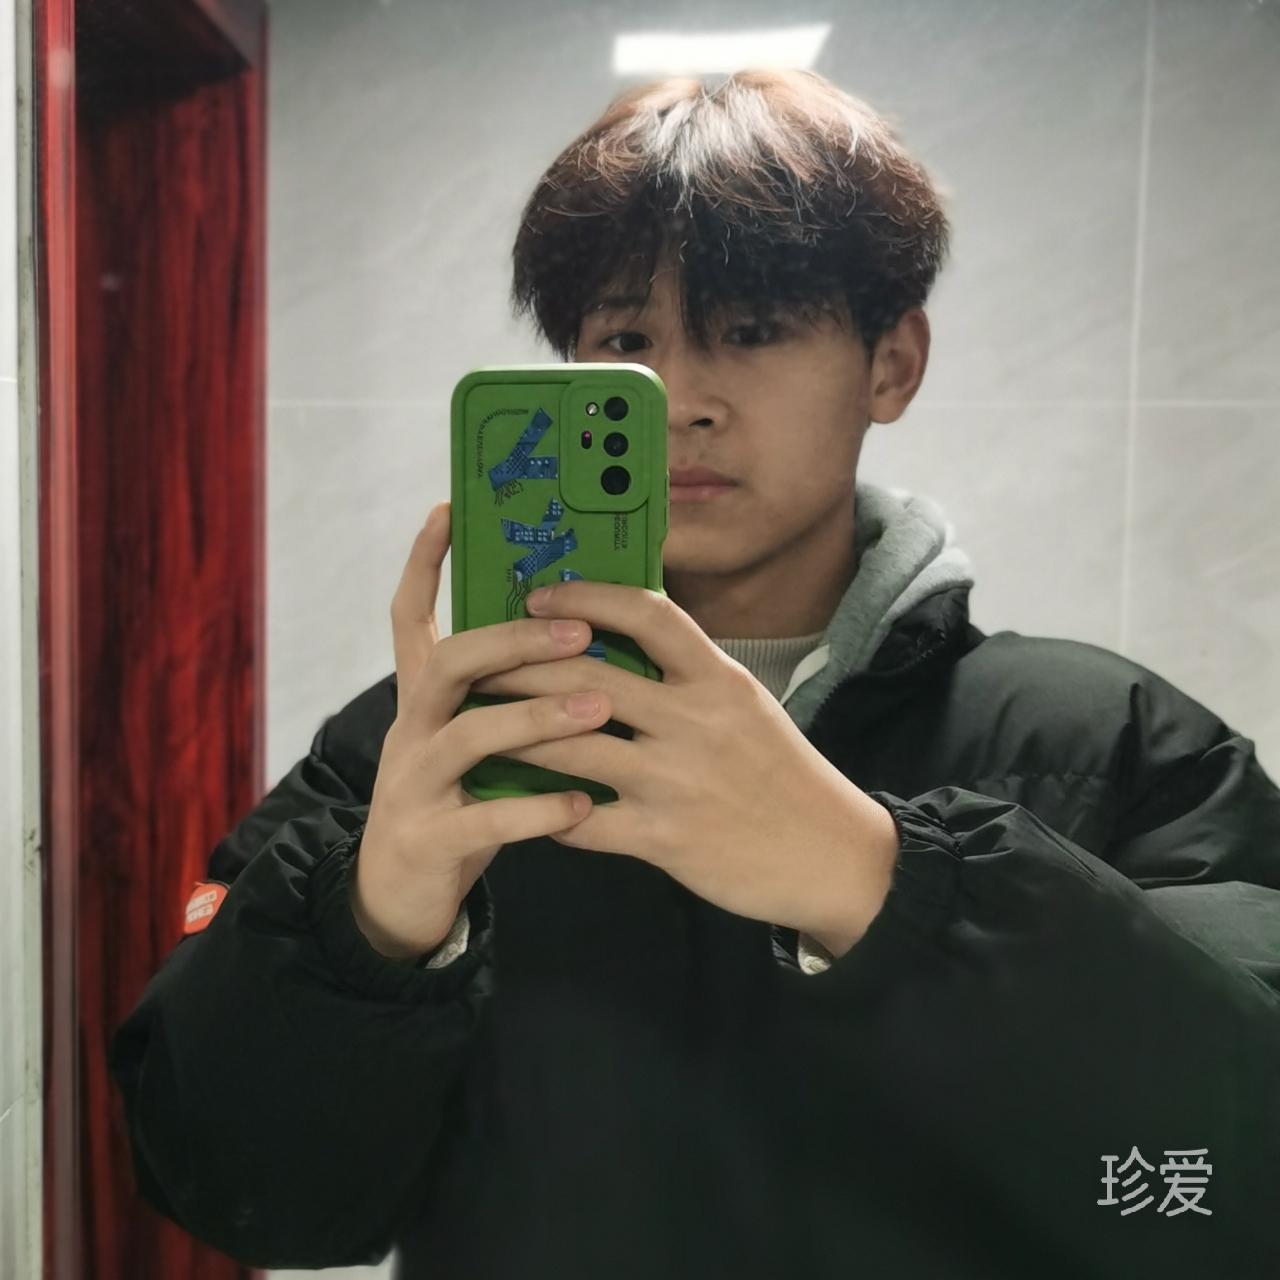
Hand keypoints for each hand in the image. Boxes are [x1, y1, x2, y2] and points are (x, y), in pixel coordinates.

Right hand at [353, 503, 610, 959]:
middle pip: (450, 664)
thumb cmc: (458, 799)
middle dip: (513, 640)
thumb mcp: (471, 737)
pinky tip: (582, 803)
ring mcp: (412, 784)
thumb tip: (576, 633)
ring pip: (468, 735)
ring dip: (536, 717)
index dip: (424, 562)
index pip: (410, 616)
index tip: (448, 509)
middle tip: (578, 630)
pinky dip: (536, 809)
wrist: (399, 895)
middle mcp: (409, 730)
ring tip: (599, 710)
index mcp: (422, 699)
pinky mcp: (428, 839)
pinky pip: (484, 818)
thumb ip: (503, 694)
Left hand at [470, 580, 900, 948]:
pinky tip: (520, 803)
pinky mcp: (664, 838)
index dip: (584, 597)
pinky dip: (544, 811)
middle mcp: (695, 720)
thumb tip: (618, 639)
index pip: (646, 613)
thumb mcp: (746, 706)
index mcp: (718, 678)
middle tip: (478, 662)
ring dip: (514, 734)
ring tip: (477, 725)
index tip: (538, 597)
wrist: (830, 856)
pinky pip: (582, 821)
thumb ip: (688, 674)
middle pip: (586, 675)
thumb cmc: (782, 774)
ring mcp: (676, 781)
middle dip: (520, 665)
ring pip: (569, 746)